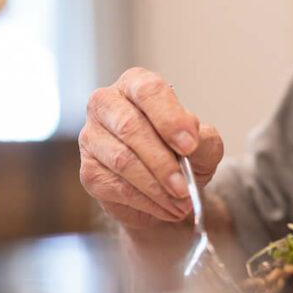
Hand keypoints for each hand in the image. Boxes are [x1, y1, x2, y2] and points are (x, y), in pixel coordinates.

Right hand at [79, 68, 223, 227]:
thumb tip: (191, 139)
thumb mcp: (204, 144)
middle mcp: (107, 104)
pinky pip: (116, 187)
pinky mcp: (88, 171)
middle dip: (162, 161)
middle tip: (184, 186)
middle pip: (131, 127)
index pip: (148, 90)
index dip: (169, 117)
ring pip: (123, 160)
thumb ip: (202, 139)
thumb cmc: (183, 153)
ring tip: (181, 202)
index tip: (189, 145)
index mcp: (136, 84)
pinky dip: (146, 201)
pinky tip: (166, 208)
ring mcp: (92, 137)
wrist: (167, 187)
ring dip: (156, 187)